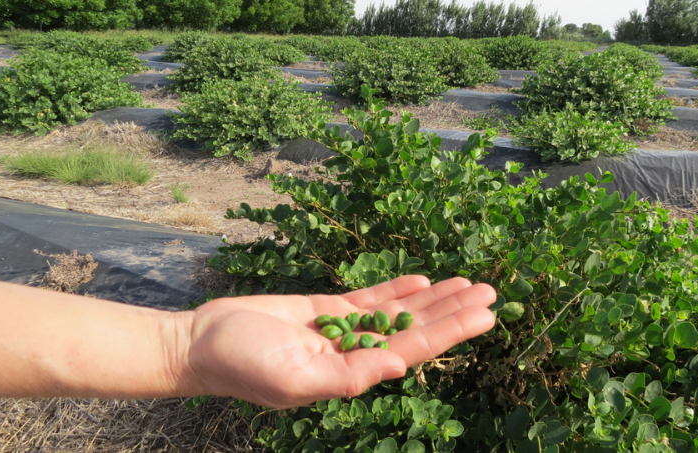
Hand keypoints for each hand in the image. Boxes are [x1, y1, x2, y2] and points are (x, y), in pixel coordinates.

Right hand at [180, 275, 495, 407]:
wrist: (203, 340)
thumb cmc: (242, 364)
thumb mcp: (292, 378)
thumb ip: (346, 376)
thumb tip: (397, 368)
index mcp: (352, 373)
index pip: (413, 348)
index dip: (451, 331)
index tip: (485, 315)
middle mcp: (355, 352)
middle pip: (416, 328)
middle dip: (454, 312)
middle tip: (493, 292)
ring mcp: (342, 330)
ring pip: (399, 311)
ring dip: (434, 299)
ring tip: (470, 284)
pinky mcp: (325, 310)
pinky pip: (370, 298)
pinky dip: (397, 290)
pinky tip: (424, 282)